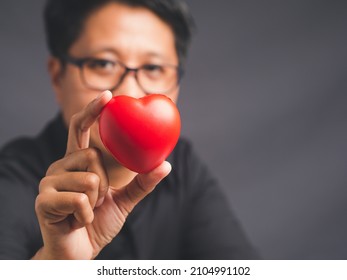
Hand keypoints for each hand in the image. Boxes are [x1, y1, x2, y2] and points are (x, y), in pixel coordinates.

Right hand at [33, 91, 170, 258]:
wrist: (79, 251)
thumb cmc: (98, 222)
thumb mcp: (125, 200)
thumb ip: (142, 183)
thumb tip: (166, 164)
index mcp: (78, 162)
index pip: (81, 128)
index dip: (92, 110)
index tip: (109, 95)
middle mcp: (61, 166)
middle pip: (90, 154)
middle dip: (103, 182)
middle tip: (99, 199)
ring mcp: (49, 182)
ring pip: (88, 178)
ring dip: (96, 201)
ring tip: (87, 211)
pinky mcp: (43, 200)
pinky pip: (79, 199)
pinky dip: (86, 214)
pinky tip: (77, 221)